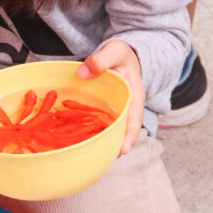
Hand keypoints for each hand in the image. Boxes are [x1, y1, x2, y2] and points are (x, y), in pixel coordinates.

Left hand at [76, 40, 143, 154]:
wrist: (119, 57)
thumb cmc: (120, 55)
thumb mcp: (114, 51)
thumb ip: (101, 59)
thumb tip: (82, 73)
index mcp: (134, 96)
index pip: (134, 120)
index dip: (129, 136)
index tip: (123, 151)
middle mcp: (126, 109)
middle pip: (122, 132)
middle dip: (113, 147)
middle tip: (101, 162)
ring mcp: (115, 114)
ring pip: (109, 132)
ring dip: (101, 145)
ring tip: (87, 159)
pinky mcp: (104, 115)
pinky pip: (98, 127)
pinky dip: (90, 135)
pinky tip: (77, 145)